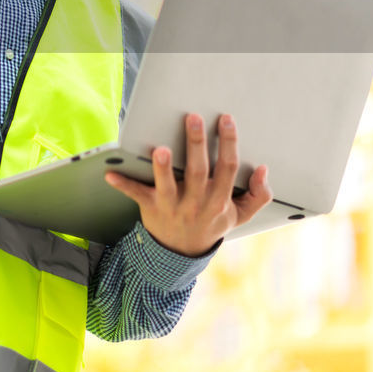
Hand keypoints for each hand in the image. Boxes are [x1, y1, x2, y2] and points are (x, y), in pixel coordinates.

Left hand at [104, 113, 272, 256]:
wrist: (182, 253)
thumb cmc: (210, 224)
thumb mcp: (239, 215)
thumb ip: (258, 195)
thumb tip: (262, 170)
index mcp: (219, 200)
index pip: (227, 168)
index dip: (228, 143)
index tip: (225, 120)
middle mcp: (196, 202)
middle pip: (198, 170)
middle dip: (196, 143)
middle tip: (193, 118)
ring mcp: (172, 206)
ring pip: (168, 185)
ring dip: (163, 167)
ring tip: (161, 149)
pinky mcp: (151, 208)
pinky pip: (136, 195)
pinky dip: (123, 184)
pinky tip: (110, 173)